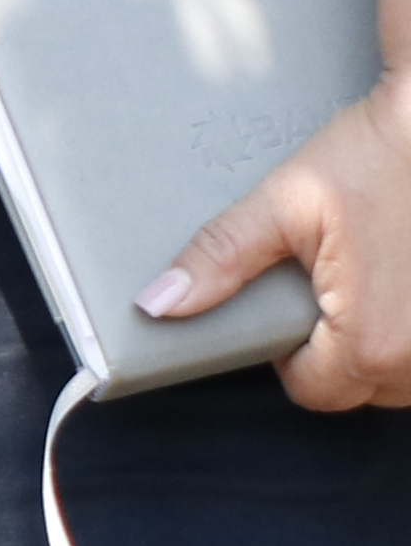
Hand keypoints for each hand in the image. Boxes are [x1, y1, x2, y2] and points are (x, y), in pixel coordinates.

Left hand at [145, 69, 410, 410]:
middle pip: (359, 387)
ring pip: (399, 375)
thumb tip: (160, 302)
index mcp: (376, 342)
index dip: (284, 354)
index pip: (311, 390)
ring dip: (377, 342)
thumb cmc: (380, 155)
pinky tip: (397, 280)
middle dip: (333, 350)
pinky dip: (408, 328)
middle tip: (325, 287)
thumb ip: (221, 258)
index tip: (285, 307)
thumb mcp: (285, 204)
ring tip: (368, 280)